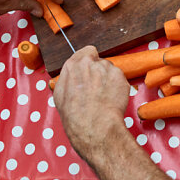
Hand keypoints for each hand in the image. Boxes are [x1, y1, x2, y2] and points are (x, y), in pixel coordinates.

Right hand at [53, 46, 131, 163]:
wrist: (94, 127)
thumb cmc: (76, 117)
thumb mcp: (60, 96)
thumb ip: (67, 79)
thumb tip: (71, 77)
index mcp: (72, 66)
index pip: (86, 52)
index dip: (90, 62)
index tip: (90, 70)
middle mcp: (89, 63)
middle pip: (99, 62)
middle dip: (99, 73)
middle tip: (96, 90)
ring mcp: (105, 68)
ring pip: (110, 70)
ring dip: (108, 80)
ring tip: (103, 97)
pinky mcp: (119, 76)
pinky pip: (119, 79)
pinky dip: (118, 87)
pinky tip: (111, 99)